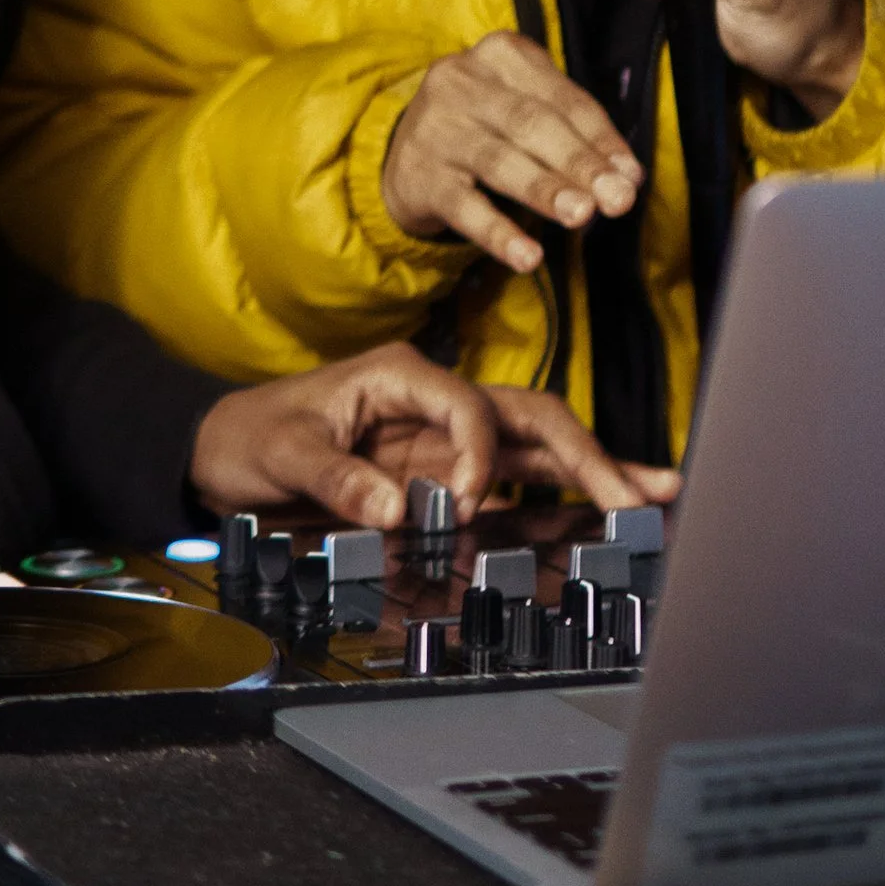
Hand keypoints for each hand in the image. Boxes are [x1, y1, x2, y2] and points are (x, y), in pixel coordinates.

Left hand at [192, 340, 678, 526]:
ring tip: (658, 492)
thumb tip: (397, 510)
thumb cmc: (251, 438)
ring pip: (537, 444)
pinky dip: (565, 493)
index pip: (467, 402)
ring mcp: (448, 436)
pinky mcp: (449, 472)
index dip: (478, 451)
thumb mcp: (282, 453)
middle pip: (526, 415)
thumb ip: (337, 478)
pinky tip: (612, 508)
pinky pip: (518, 479)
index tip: (464, 501)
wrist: (225, 454)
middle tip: (632, 497)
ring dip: (595, 468)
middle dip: (583, 454)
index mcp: (399, 375)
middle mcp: (435, 400)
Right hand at [381, 31, 642, 266]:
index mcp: (501, 55)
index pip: (562, 98)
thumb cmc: (486, 127)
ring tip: (581, 216)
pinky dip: (499, 233)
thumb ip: (573, 134)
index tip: (631, 175)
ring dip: (545, 190)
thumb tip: (625, 176)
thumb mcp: (524, 111)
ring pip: (499, 161)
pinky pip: (464, 207)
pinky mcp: (419, 174)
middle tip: (617, 199)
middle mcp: (463, 81)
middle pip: (532, 123)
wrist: (405, 153)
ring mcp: (436, 127)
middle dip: (579, 163)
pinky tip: (527, 256)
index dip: (601, 138)